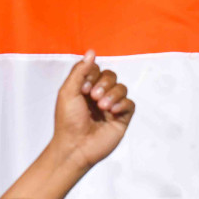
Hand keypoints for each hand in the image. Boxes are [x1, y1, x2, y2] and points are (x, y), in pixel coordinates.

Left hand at [51, 51, 133, 171]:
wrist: (75, 146)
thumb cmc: (67, 121)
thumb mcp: (68, 92)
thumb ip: (80, 71)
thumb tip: (91, 52)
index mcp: (84, 88)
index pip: (96, 69)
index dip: (92, 75)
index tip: (83, 89)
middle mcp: (99, 95)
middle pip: (111, 76)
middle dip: (104, 84)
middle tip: (93, 97)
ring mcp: (111, 107)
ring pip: (122, 88)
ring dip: (112, 94)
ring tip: (102, 107)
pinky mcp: (122, 119)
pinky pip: (130, 103)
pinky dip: (122, 104)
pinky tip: (112, 112)